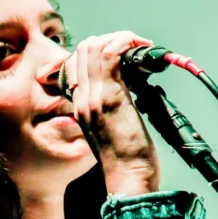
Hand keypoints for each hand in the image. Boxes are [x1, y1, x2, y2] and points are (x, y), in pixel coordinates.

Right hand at [65, 31, 160, 195]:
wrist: (129, 180)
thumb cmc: (126, 159)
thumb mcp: (112, 127)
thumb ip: (112, 104)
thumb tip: (129, 82)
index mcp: (80, 106)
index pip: (76, 62)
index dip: (99, 49)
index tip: (122, 53)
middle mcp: (82, 99)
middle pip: (83, 49)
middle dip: (111, 39)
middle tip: (135, 47)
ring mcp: (93, 98)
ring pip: (94, 47)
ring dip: (121, 39)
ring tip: (140, 47)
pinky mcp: (110, 99)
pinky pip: (110, 56)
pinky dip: (127, 45)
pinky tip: (141, 50)